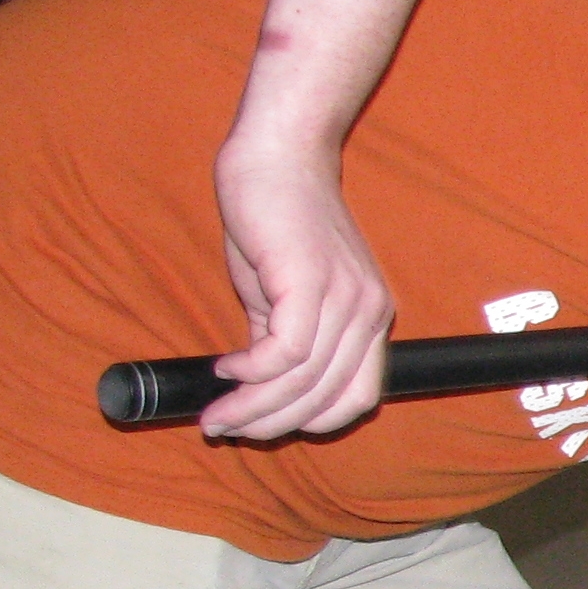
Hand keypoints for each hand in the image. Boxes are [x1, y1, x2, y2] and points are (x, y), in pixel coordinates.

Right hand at [204, 137, 393, 439]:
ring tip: (216, 414)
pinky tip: (225, 370)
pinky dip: (251, 372)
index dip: (312, 422)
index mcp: (371, 318)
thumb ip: (278, 339)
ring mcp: (347, 299)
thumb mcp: (281, 294)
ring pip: (304, 381)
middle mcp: (369, 313)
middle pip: (327, 398)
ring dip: (253, 407)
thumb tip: (257, 385)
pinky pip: (285, 353)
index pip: (358, 397)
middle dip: (272, 425)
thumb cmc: (276, 222)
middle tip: (224, 429)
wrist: (276, 159)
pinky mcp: (312, 283)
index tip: (265, 427)